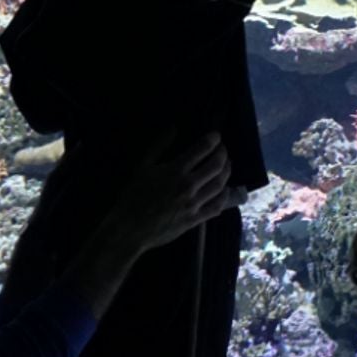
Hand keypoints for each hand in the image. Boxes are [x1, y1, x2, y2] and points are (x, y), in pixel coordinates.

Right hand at [108, 132, 230, 252]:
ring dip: (227, 171)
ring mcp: (193, 204)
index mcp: (175, 171)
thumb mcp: (142, 167)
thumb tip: (173, 128)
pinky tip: (225, 190)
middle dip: (223, 153)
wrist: (129, 229)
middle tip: (223, 149)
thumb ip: (158, 146)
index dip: (213, 139)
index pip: (202, 149)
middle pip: (216, 165)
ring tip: (226, 165)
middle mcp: (188, 186)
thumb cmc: (133, 196)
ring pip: (220, 185)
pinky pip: (217, 206)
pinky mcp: (195, 220)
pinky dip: (225, 196)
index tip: (216, 135)